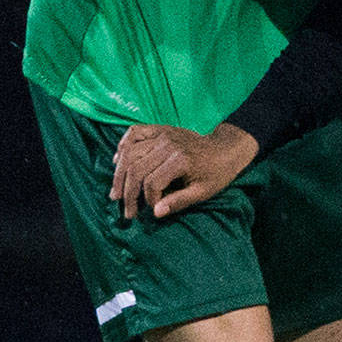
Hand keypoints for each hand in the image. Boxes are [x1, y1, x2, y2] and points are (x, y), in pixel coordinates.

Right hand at [111, 122, 257, 219]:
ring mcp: (162, 134)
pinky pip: (134, 132)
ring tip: (116, 194)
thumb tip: (156, 213)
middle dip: (128, 194)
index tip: (151, 211)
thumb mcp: (203, 192)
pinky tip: (117, 162)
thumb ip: (179, 202)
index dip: (148, 200)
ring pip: (130, 153)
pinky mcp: (160, 129)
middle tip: (127, 211)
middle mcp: (168, 144)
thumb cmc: (215, 173)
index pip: (152, 183)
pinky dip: (122, 146)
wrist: (225, 148)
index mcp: (181, 160)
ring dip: (119, 175)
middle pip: (136, 169)